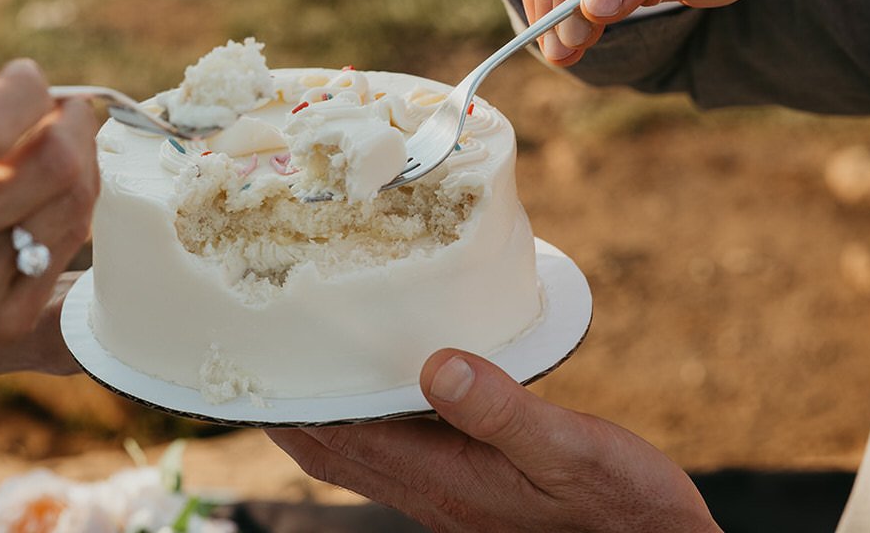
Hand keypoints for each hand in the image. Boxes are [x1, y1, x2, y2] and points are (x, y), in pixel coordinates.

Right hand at [0, 21, 99, 385]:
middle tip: (60, 107)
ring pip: (73, 201)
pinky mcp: (7, 321)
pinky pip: (71, 240)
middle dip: (69, 119)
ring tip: (61, 140)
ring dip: (81, 156)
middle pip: (49, 165)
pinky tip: (57, 188)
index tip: (24, 77)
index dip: (21, 90)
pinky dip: (75, 201)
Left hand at [268, 349, 718, 532]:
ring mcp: (450, 495)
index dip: (288, 405)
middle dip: (290, 411)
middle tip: (258, 360)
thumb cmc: (620, 508)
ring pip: (362, 455)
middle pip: (334, 452)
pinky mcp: (472, 491)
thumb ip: (502, 410)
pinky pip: (399, 453)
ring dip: (328, 414)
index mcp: (443, 480)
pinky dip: (374, 419)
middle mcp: (433, 492)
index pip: (339, 439)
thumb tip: (437, 365)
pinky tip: (393, 386)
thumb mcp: (568, 450)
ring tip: (309, 364)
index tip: (249, 364)